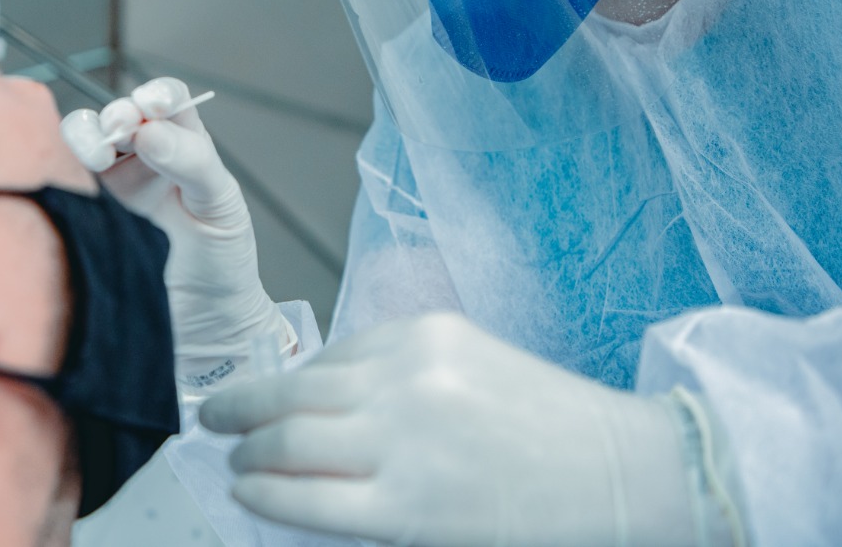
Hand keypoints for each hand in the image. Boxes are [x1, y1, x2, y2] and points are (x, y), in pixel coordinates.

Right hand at [61, 78, 292, 392]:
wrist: (203, 325)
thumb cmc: (222, 262)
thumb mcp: (221, 205)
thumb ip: (193, 161)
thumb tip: (150, 130)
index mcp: (182, 146)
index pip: (166, 100)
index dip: (157, 94)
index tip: (153, 104)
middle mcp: (141, 159)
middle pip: (116, 115)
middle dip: (117, 114)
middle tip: (124, 131)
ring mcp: (109, 186)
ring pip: (82, 140)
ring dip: (85, 137)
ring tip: (98, 157)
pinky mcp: (83, 214)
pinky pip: (61, 180)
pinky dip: (59, 169)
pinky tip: (72, 179)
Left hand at [200, 314, 712, 546]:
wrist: (627, 471)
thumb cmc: (553, 423)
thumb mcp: (470, 362)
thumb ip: (397, 371)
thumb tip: (317, 398)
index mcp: (421, 335)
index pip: (324, 360)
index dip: (280, 385)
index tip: (258, 397)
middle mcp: (404, 377)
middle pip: (288, 396)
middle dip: (238, 410)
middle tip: (215, 421)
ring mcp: (403, 440)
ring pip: (287, 444)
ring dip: (247, 455)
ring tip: (234, 464)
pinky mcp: (409, 506)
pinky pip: (309, 500)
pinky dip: (266, 494)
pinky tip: (251, 493)